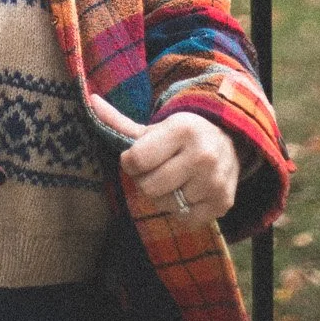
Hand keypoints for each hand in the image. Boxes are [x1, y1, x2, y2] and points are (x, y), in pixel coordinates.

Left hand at [87, 95, 239, 228]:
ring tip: (174, 180)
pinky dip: (181, 211)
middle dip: (145, 181)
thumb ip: (119, 120)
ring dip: (163, 197)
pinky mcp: (223, 202)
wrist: (228, 141)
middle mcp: (202, 155)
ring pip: (166, 205)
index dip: (130, 162)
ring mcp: (215, 181)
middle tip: (156, 171)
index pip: (135, 160)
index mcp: (182, 130)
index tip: (137, 157)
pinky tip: (188, 193)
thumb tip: (91, 100)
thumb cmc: (181, 135)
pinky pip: (184, 220)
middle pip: (148, 188)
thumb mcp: (153, 127)